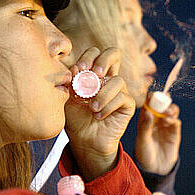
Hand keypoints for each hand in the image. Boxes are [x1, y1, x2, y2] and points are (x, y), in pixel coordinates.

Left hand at [65, 47, 135, 180]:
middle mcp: (108, 78)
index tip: (80, 69)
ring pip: (117, 80)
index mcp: (93, 73)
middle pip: (114, 53)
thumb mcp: (68, 99)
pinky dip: (108, 107)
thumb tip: (76, 68)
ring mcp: (119, 90)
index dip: (89, 57)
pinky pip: (122, 98)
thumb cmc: (75, 118)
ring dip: (103, 94)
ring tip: (92, 108)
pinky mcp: (127, 105)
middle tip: (95, 74)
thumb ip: (71, 82)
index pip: (95, 53)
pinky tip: (99, 116)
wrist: (83, 141)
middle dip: (104, 60)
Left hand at [134, 99, 180, 174]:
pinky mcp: (174, 132)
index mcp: (145, 120)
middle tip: (164, 98)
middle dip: (164, 101)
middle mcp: (156, 121)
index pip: (149, 105)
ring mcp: (166, 126)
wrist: (155, 169)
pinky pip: (176, 122)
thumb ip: (145, 125)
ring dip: (170, 109)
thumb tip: (148, 111)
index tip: (152, 94)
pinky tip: (169, 120)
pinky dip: (174, 119)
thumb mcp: (142, 140)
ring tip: (168, 111)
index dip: (151, 99)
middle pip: (162, 106)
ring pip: (170, 112)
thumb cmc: (144, 154)